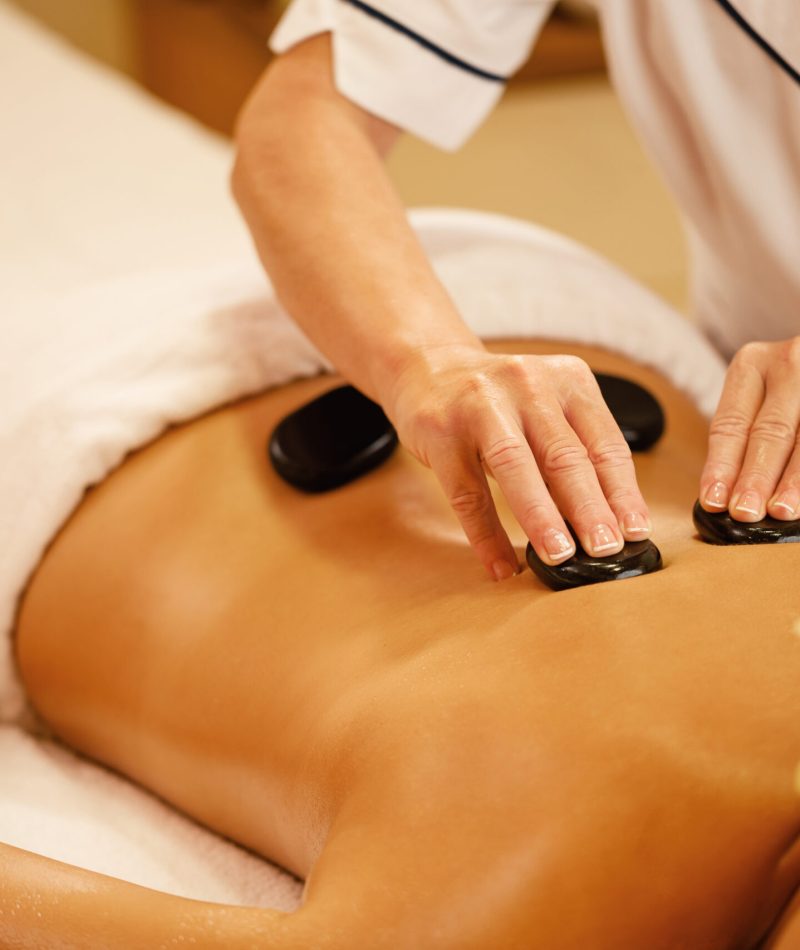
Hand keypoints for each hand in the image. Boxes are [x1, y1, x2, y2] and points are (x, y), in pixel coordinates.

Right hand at [384, 345, 651, 579]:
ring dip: (541, 517)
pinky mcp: (441, 431)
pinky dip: (486, 534)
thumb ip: (572, 453)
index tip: (634, 532)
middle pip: (564, 455)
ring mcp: (481, 406)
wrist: (429, 366)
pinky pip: (467, 492)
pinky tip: (501, 565)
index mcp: (567, 380)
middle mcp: (527, 386)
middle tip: (605, 550)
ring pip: (516, 466)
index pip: (604, 443)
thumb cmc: (499, 400)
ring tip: (559, 556)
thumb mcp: (546, 410)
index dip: (622, 492)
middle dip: (589, 509)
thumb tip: (600, 523)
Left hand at [699, 337, 799, 521]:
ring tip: (780, 510)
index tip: (714, 500)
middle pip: (769, 432)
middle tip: (745, 512)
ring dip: (793, 480)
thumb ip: (744, 433)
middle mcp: (788, 365)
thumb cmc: (784, 385)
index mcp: (751, 365)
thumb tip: (727, 493)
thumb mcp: (757, 392)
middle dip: (756, 477)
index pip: (730, 424)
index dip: (721, 466)